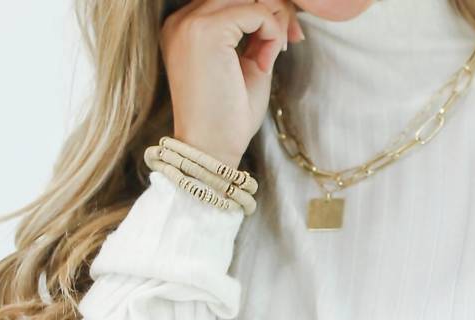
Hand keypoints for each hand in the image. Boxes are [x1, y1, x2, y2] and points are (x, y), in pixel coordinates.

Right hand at [162, 0, 304, 167]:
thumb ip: (258, 33)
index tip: (283, 39)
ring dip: (273, 18)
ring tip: (279, 50)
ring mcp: (191, 23)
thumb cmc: (228, 119)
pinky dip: (271, 32)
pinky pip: (255, 11)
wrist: (211, 151)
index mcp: (185, 26)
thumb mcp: (246, 65)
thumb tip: (278, 8)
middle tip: (292, 36)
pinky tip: (268, 62)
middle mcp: (182, 19)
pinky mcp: (208, 32)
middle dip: (273, 8)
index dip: (262, 11)